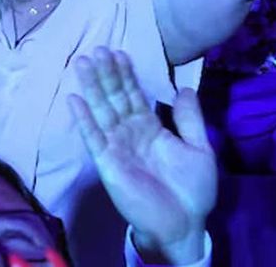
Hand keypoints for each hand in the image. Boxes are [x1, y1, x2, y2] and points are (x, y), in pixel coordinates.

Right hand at [69, 49, 213, 264]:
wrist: (183, 225)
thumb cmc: (192, 190)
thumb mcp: (200, 149)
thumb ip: (190, 120)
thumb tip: (185, 88)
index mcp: (150, 128)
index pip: (134, 95)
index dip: (126, 75)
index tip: (118, 52)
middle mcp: (129, 132)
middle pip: (114, 97)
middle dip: (106, 74)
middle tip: (96, 49)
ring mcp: (117, 146)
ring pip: (102, 111)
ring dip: (92, 87)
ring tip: (82, 63)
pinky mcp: (108, 162)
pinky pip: (94, 137)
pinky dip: (84, 119)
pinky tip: (75, 99)